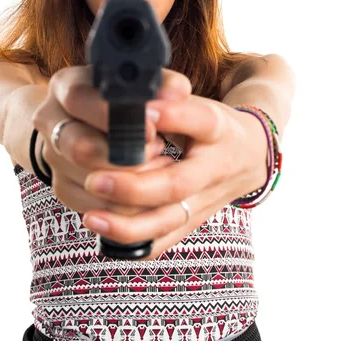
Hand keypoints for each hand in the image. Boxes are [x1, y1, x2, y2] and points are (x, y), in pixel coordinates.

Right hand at [31, 65, 192, 215]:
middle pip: (79, 148)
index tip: (150, 128)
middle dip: (126, 156)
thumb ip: (161, 83)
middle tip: (158, 151)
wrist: (89, 121)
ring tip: (159, 166)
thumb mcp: (137, 82)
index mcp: (65, 87)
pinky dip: (126, 204)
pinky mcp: (62, 187)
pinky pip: (94, 205)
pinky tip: (150, 192)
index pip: (78, 99)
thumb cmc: (123, 99)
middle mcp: (50, 121)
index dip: (114, 116)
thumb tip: (179, 92)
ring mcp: (53, 157)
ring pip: (89, 181)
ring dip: (132, 181)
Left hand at [81, 95, 268, 259]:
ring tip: (92, 217)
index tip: (142, 114)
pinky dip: (133, 244)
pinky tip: (104, 233)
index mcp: (218, 130)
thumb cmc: (212, 127)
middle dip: (133, 187)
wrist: (248, 158)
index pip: (201, 121)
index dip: (172, 116)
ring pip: (167, 222)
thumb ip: (166, 99)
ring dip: (127, 225)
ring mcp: (204, 201)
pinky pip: (163, 242)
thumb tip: (130, 97)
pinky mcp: (192, 222)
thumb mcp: (196, 102)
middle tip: (94, 180)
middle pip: (177, 185)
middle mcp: (214, 169)